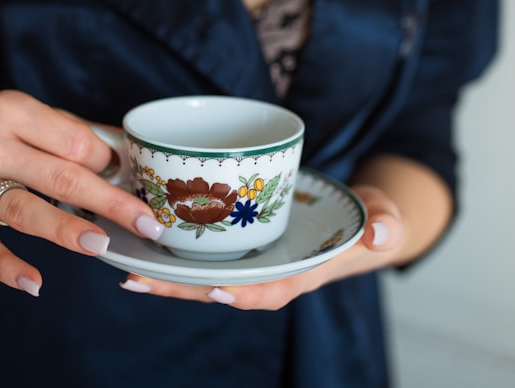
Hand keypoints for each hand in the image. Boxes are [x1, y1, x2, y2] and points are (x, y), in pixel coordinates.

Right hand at [0, 90, 164, 296]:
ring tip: (102, 244)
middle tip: (148, 222)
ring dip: (67, 230)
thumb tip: (131, 152)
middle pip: (60, 176)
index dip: (106, 162)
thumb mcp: (30, 117)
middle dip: (109, 201)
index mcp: (11, 110)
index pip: (74, 141)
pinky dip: (8, 268)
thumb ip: (75, 133)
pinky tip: (35, 283)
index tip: (125, 178)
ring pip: (27, 210)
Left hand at [117, 185, 402, 308]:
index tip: (218, 291)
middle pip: (224, 289)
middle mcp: (274, 272)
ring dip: (169, 278)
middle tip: (138, 282)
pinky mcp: (245, 246)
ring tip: (127, 272)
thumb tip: (381, 233)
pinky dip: (178, 256)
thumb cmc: (372, 221)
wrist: (361, 220)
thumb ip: (386, 225)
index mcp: (305, 272)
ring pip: (207, 276)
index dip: (246, 295)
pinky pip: (208, 257)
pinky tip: (146, 247)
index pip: (274, 291)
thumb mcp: (387, 219)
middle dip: (183, 290)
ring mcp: (257, 261)